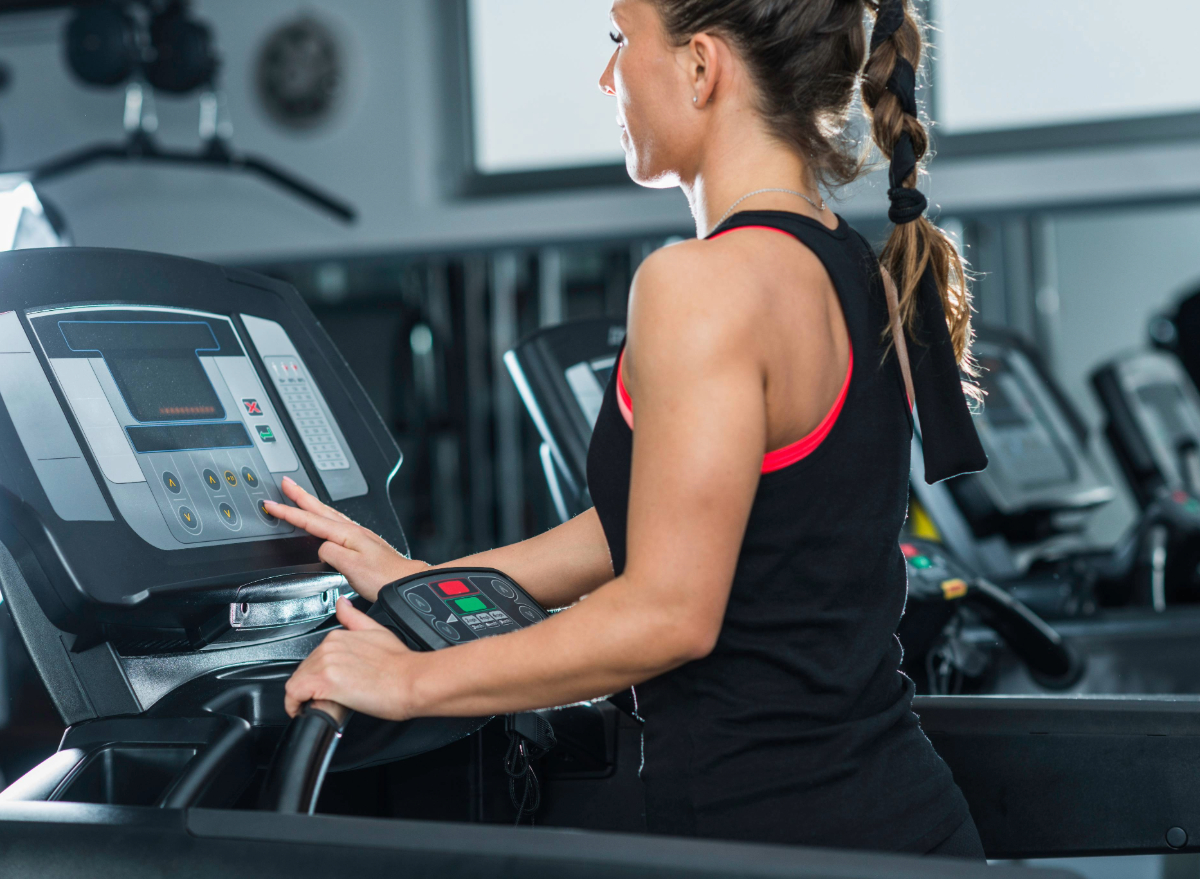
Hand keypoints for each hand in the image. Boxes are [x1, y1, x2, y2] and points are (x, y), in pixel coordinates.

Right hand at [265, 477, 427, 601]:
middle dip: (300, 495)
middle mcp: (353, 530)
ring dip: (312, 503)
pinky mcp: (363, 543)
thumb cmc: (383, 576)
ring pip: (328, 514)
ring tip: (300, 495)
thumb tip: (321, 548)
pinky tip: (325, 519)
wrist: (405, 581)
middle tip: (285, 483)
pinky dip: (325, 516)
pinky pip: (337, 523)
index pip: (310, 520)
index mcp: (346, 534)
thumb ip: (330, 553)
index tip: (271, 504)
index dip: (288, 512)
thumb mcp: (350, 567)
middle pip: (319, 509)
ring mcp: (359, 535)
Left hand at [284, 598, 421, 719]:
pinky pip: (294, 694)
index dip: (317, 675)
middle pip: (304, 670)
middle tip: (327, 699)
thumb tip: (342, 604)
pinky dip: (294, 705)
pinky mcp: (325, 681)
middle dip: (311, 686)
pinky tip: (305, 711)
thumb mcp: (377, 631)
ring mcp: (326, 662)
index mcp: (338, 636)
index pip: (313, 659)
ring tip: (321, 707)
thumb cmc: (401, 663)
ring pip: (297, 682)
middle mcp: (329, 646)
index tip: (326, 686)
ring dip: (304, 696)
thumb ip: (354, 618)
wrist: (412, 681)